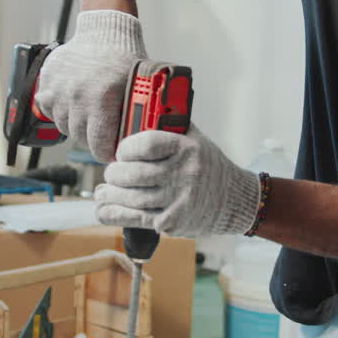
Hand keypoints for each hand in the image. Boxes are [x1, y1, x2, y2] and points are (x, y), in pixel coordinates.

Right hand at [35, 10, 147, 161]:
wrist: (103, 31)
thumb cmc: (124, 59)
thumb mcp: (138, 87)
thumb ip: (136, 117)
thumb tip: (138, 142)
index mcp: (101, 99)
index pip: (99, 144)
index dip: (106, 152)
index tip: (111, 152)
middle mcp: (76, 96)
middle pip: (80, 138)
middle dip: (92, 140)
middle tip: (102, 134)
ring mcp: (58, 90)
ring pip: (64, 126)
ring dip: (76, 126)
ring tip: (89, 116)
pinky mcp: (46, 83)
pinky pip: (49, 111)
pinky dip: (60, 112)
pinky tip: (74, 104)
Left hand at [95, 127, 261, 236]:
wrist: (235, 201)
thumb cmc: (209, 167)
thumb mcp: (195, 140)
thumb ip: (170, 127)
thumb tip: (136, 114)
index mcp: (187, 148)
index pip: (145, 144)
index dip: (125, 149)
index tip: (120, 153)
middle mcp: (184, 174)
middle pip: (133, 174)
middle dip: (114, 174)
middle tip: (110, 173)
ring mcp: (178, 200)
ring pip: (130, 197)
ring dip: (109, 194)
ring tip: (103, 191)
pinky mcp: (172, 222)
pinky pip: (134, 218)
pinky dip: (113, 214)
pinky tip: (103, 209)